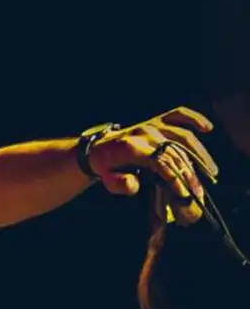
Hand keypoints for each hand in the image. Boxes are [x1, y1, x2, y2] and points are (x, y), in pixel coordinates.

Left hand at [88, 106, 219, 224]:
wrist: (98, 148)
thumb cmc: (105, 167)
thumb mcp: (107, 179)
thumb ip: (120, 184)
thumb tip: (133, 185)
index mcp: (132, 148)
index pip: (161, 163)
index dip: (174, 178)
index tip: (185, 193)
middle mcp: (145, 133)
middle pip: (175, 152)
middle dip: (189, 173)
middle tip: (199, 190)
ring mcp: (151, 125)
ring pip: (182, 136)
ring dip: (199, 154)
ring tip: (211, 171)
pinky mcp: (156, 121)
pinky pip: (178, 115)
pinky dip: (194, 119)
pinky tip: (207, 128)